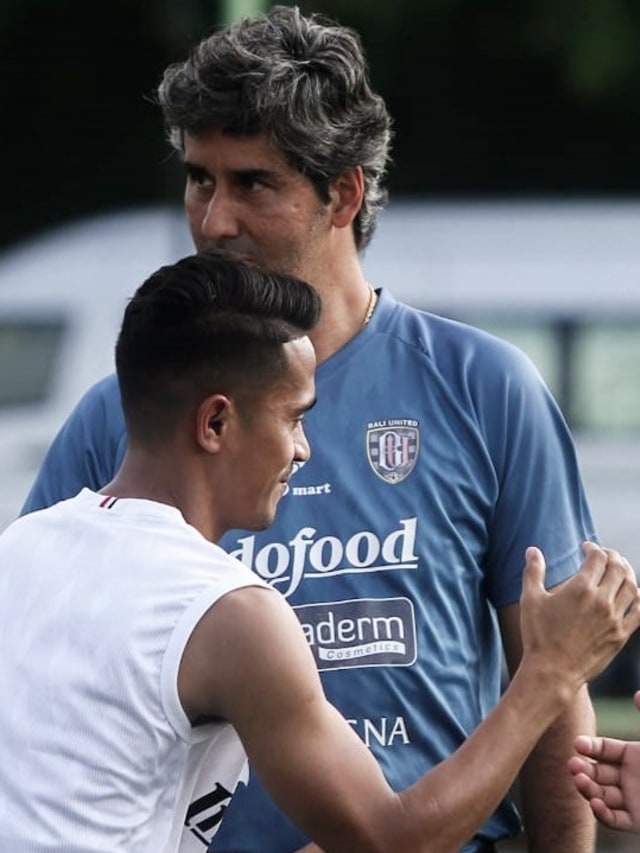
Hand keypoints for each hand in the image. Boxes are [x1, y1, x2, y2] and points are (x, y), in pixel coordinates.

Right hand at [519, 543, 639, 696]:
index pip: (598, 557)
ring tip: (618, 569)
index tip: (586, 548)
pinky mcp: (621, 635)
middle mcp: (601, 601)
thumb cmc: (538, 636)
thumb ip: (533, 571)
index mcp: (580, 588)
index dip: (593, 548)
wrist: (553, 672)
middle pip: (618, 568)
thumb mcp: (530, 600)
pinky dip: (639, 597)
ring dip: (627, 572)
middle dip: (612, 556)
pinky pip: (639, 611)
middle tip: (604, 555)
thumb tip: (532, 550)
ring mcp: (614, 619)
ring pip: (631, 586)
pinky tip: (633, 593)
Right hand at [569, 690, 639, 833]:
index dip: (589, 746)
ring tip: (580, 780)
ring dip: (586, 788)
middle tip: (573, 765)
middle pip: (597, 771)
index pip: (603, 749)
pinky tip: (595, 803)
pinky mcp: (638, 821)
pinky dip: (602, 813)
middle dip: (582, 768)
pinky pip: (615, 819)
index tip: (577, 744)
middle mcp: (628, 777)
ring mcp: (632, 799)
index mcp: (633, 755)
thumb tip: (637, 695)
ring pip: (600, 794)